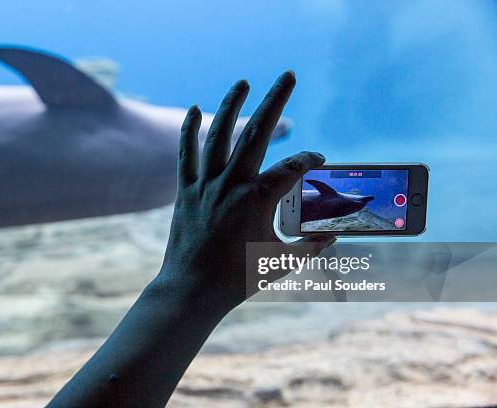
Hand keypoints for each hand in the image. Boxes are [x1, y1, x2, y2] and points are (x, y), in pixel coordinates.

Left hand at [159, 71, 333, 313]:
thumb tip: (334, 236)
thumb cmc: (239, 279)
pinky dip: (190, 131)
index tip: (318, 160)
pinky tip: (193, 109)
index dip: (310, 160)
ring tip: (242, 81)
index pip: (293, 168)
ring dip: (231, 105)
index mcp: (257, 201)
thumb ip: (311, 246)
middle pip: (255, 134)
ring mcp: (205, 186)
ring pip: (218, 136)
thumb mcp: (282, 262)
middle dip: (274, 101)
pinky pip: (186, 155)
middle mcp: (230, 185)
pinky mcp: (185, 192)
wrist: (192, 291)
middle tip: (288, 75)